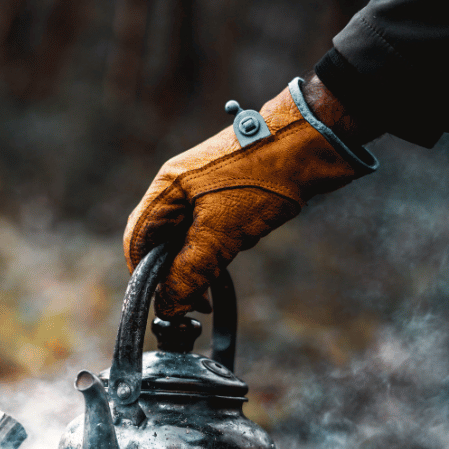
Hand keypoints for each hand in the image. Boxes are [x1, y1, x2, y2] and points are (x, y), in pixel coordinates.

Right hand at [124, 76, 375, 316]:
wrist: (310, 144)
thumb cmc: (262, 177)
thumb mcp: (220, 232)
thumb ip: (190, 270)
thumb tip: (168, 304)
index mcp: (167, 189)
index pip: (138, 240)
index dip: (145, 275)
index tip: (164, 302)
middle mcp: (180, 188)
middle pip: (164, 242)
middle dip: (181, 270)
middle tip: (199, 296)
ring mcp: (205, 190)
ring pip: (193, 240)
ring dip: (209, 258)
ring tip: (231, 257)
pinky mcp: (230, 195)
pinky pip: (218, 230)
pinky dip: (229, 243)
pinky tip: (248, 239)